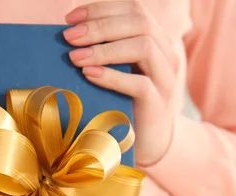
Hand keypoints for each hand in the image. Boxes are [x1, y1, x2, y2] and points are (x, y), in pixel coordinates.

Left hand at [64, 1, 178, 165]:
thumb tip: (69, 34)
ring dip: (105, 49)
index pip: (134, 10)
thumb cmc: (125, 104)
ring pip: (144, 47)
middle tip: (69, 37)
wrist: (148, 142)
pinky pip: (140, 84)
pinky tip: (89, 75)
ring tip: (75, 57)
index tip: (71, 18)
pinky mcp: (159, 104)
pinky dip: (112, 76)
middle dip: (100, 26)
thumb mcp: (116, 71)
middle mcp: (167, 56)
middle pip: (140, 23)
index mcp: (157, 41)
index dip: (102, 9)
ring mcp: (166, 80)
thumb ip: (104, 51)